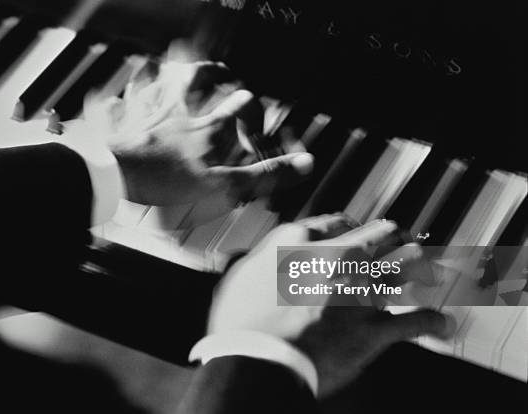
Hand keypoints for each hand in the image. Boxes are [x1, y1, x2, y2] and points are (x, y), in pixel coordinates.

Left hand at [84, 59, 313, 205]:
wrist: (116, 174)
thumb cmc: (165, 177)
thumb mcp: (223, 183)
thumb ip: (263, 174)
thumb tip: (302, 165)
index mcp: (206, 126)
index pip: (236, 105)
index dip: (247, 105)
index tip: (250, 106)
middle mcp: (179, 109)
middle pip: (200, 77)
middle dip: (213, 72)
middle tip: (219, 70)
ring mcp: (149, 107)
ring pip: (163, 74)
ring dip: (173, 66)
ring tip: (180, 59)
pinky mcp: (123, 113)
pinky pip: (125, 91)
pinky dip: (130, 85)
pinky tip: (131, 82)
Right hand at [208, 214, 454, 396]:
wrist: (258, 358)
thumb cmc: (241, 322)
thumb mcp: (237, 277)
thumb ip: (252, 262)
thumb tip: (248, 259)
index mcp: (300, 244)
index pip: (331, 223)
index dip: (346, 225)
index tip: (352, 227)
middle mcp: (336, 260)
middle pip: (375, 238)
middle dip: (390, 235)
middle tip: (399, 235)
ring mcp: (359, 293)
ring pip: (401, 270)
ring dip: (416, 265)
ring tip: (424, 259)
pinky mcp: (373, 329)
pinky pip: (414, 322)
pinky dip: (432, 322)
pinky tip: (442, 321)